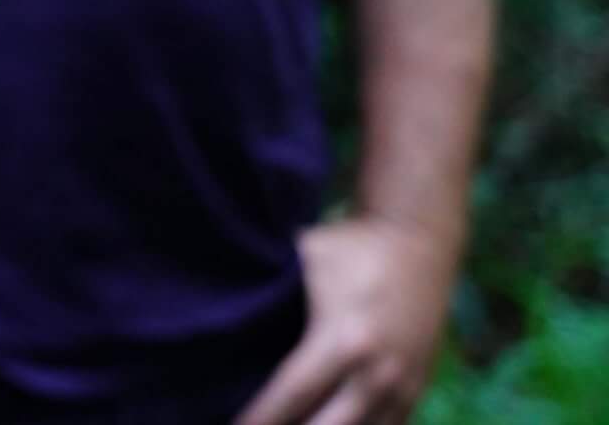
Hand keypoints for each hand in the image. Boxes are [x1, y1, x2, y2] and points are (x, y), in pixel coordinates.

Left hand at [233, 219, 456, 424]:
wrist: (420, 240)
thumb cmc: (350, 247)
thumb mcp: (305, 257)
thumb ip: (273, 291)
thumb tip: (224, 307)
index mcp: (343, 340)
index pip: (291, 395)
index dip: (259, 419)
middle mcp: (376, 373)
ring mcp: (401, 387)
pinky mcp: (416, 390)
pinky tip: (325, 423)